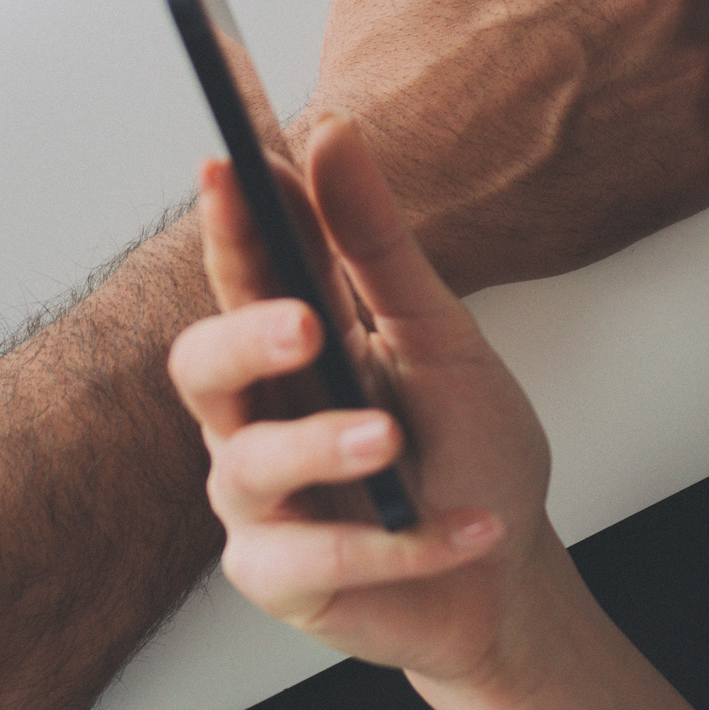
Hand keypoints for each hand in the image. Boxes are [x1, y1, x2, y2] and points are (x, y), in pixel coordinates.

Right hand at [168, 114, 568, 686]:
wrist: (508, 576)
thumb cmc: (468, 450)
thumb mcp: (443, 338)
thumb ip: (381, 246)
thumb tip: (332, 131)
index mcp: (296, 345)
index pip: (247, 271)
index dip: (231, 221)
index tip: (230, 164)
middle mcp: (259, 416)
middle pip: (200, 367)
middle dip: (243, 338)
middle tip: (304, 322)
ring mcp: (261, 500)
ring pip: (247, 465)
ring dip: (322, 447)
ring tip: (390, 439)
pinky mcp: (279, 577)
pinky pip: (313, 560)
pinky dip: (401, 547)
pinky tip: (470, 533)